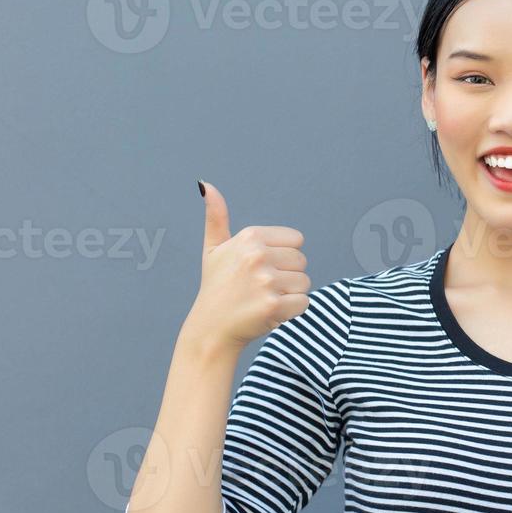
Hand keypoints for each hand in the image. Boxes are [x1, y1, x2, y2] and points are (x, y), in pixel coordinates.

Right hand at [184, 181, 311, 351]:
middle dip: (287, 276)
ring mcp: (266, 281)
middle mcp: (257, 256)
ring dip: (290, 294)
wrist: (211, 328)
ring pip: (305, 283)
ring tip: (263, 298)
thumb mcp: (214, 249)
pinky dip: (291, 311)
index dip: (283, 256)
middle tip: (260, 287)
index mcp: (249, 237)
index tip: (261, 268)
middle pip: (302, 261)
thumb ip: (216, 216)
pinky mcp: (274, 305)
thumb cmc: (216, 286)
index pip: (296, 240)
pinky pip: (304, 303)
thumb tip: (207, 184)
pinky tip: (269, 312)